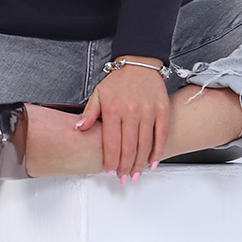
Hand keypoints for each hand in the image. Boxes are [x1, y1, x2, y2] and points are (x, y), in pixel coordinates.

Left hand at [75, 59, 170, 180]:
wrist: (140, 63)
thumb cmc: (118, 81)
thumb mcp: (98, 94)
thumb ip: (89, 113)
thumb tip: (79, 128)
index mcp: (113, 109)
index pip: (112, 143)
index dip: (111, 160)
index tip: (110, 171)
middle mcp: (131, 111)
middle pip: (128, 147)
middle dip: (125, 167)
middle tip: (123, 178)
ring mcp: (148, 111)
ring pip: (145, 145)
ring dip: (140, 164)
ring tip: (135, 175)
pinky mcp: (162, 110)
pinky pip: (161, 135)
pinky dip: (157, 151)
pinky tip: (152, 163)